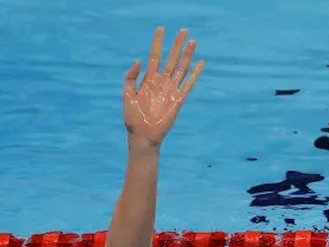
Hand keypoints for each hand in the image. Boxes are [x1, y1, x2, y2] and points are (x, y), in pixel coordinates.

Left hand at [122, 27, 203, 147]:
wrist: (142, 136)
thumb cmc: (133, 118)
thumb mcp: (127, 95)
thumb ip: (131, 77)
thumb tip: (139, 60)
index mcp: (149, 79)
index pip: (155, 56)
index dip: (157, 42)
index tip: (160, 29)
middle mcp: (161, 82)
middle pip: (171, 58)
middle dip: (176, 44)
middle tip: (183, 30)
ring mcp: (171, 90)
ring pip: (181, 68)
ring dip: (187, 55)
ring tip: (192, 41)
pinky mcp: (178, 100)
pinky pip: (188, 84)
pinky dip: (195, 74)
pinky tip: (200, 63)